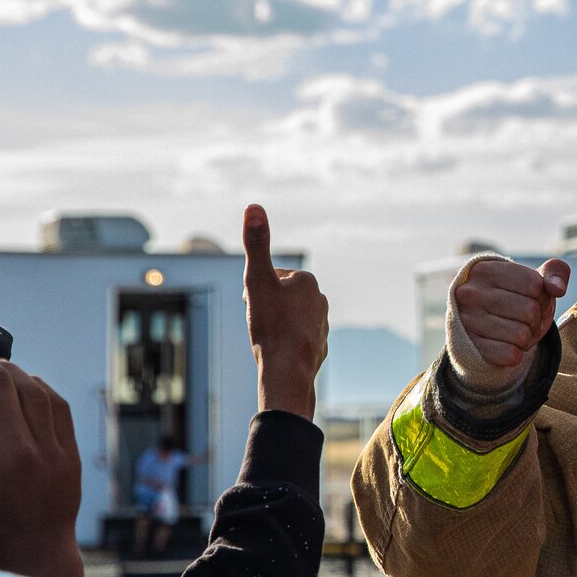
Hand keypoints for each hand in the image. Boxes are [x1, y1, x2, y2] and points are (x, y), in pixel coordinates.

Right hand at [242, 205, 327, 420]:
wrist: (289, 371)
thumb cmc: (272, 325)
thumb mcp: (257, 280)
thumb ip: (256, 243)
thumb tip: (253, 206)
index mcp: (307, 281)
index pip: (271, 278)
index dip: (255, 291)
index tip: (254, 306)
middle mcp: (320, 301)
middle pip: (280, 299)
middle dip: (266, 308)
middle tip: (260, 325)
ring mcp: (322, 326)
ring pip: (288, 320)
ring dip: (274, 326)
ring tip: (269, 340)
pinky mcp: (319, 349)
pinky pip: (296, 341)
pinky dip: (285, 345)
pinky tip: (279, 355)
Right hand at [452, 256, 570, 378]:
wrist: (481, 326)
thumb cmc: (514, 298)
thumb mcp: (534, 279)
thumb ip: (555, 272)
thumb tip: (557, 289)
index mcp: (486, 270)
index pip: (535, 285)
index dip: (543, 297)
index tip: (531, 299)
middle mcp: (471, 293)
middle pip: (530, 310)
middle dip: (536, 318)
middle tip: (525, 319)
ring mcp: (467, 321)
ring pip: (522, 335)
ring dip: (527, 337)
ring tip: (515, 331)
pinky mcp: (470, 347)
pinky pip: (510, 355)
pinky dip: (516, 354)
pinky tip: (506, 345)